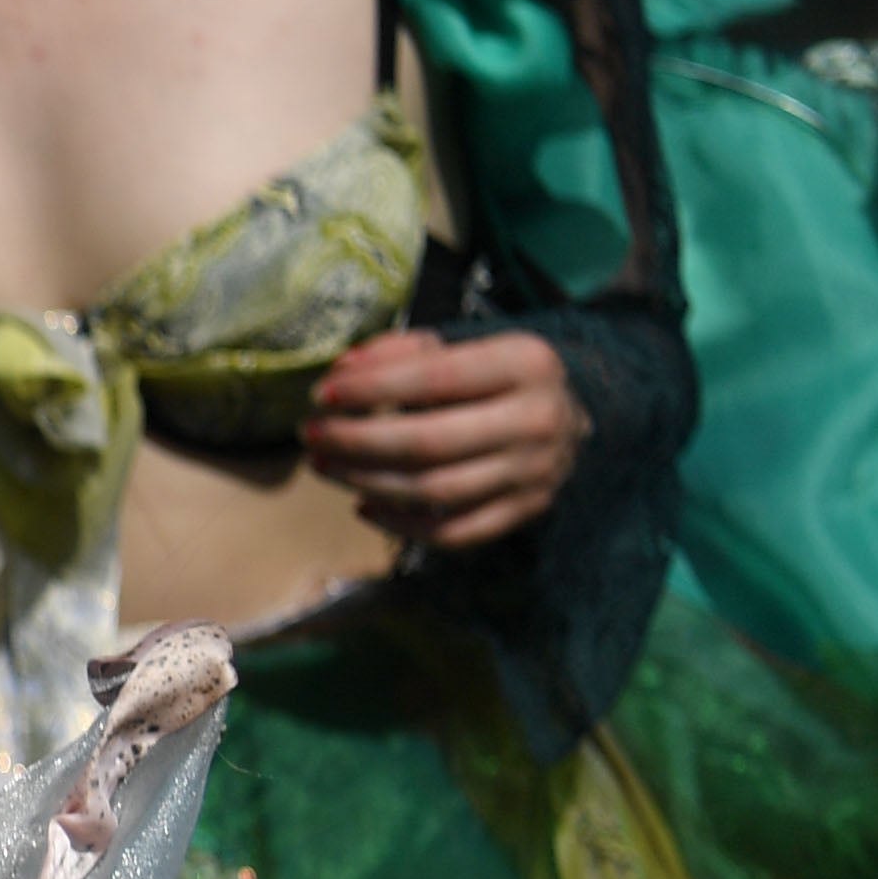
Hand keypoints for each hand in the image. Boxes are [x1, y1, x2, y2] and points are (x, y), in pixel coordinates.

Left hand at [305, 326, 581, 549]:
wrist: (567, 416)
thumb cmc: (493, 378)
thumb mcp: (460, 346)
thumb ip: (400, 352)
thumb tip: (343, 371)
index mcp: (525, 364)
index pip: (435, 378)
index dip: (371, 389)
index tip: (322, 394)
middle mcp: (538, 420)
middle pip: (430, 442)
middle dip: (356, 441)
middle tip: (310, 436)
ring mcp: (535, 472)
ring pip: (435, 491)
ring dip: (366, 482)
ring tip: (324, 466)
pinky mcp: (526, 511)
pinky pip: (454, 532)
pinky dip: (401, 524)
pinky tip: (364, 506)